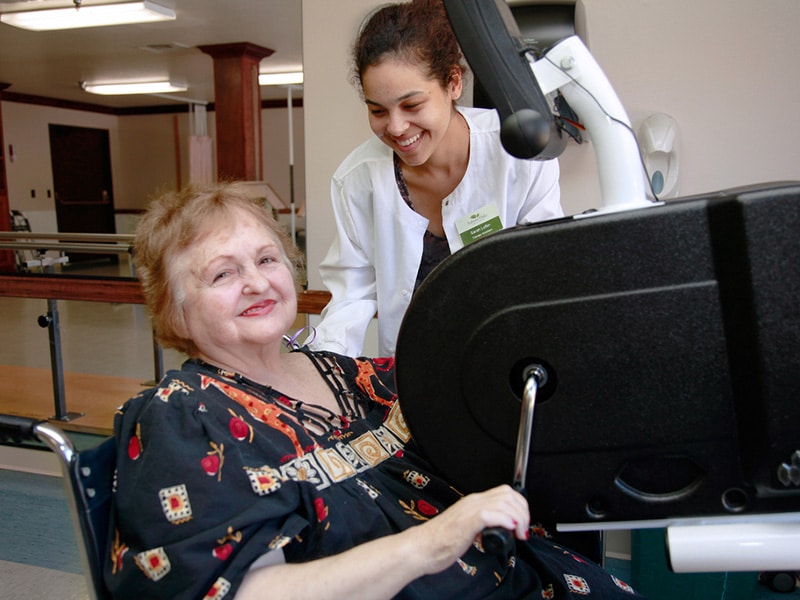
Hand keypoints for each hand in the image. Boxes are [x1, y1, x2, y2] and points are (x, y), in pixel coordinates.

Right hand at [409, 484, 529, 574]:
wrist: (422, 547)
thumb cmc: (441, 542)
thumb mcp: (467, 528)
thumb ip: (482, 524)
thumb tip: (499, 529)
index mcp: (473, 502)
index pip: (504, 492)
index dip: (519, 505)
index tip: (522, 523)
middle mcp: (472, 502)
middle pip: (508, 494)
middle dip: (522, 511)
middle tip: (523, 529)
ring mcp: (469, 510)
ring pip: (503, 502)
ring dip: (517, 518)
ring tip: (519, 533)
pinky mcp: (466, 522)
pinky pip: (490, 514)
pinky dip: (504, 519)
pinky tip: (508, 529)